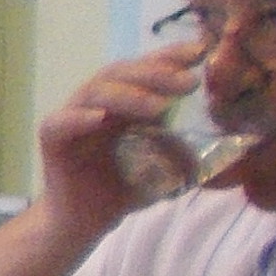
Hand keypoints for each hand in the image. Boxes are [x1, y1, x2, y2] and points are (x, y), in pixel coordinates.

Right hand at [30, 45, 207, 240]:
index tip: (200, 52)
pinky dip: (78, 118)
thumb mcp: (165, 168)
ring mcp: (72, 118)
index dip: (169, 57)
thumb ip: (185, 151)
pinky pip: (61, 122)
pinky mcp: (52, 140)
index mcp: (124, 102)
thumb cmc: (122, 191)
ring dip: (127, 95)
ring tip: (158, 107)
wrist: (85, 223)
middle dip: (156, 74)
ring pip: (95, 92)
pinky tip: (99, 118)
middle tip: (188, 83)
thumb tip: (223, 146)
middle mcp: (97, 102)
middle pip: (122, 73)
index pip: (145, 70)